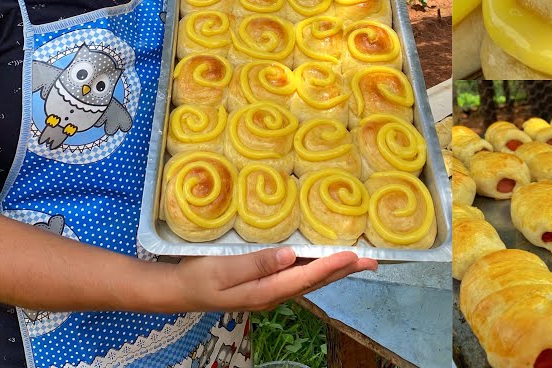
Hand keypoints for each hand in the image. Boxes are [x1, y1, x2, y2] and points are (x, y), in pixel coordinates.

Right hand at [170, 248, 376, 311]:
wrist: (179, 291)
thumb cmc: (198, 277)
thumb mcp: (223, 269)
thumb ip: (257, 263)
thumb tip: (290, 256)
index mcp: (264, 291)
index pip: (305, 277)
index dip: (330, 266)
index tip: (352, 256)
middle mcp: (273, 294)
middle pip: (315, 281)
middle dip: (344, 271)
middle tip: (372, 262)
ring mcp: (271, 291)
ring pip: (310, 280)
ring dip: (335, 270)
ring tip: (359, 261)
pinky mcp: (267, 285)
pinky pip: (299, 277)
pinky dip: (318, 268)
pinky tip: (326, 261)